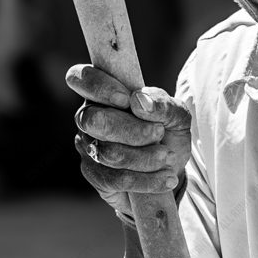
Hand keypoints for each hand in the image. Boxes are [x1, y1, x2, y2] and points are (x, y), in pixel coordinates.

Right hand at [65, 64, 191, 217]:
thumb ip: (163, 104)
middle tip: (159, 133)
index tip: (126, 99)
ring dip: (144, 157)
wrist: (171, 170)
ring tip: (167, 157)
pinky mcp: (94, 175)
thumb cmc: (168, 134)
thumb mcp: (177, 116)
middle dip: (131, 129)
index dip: (99, 87)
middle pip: (93, 120)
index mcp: (104, 93)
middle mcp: (88, 117)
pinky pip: (114, 179)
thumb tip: (139, 101)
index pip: (80, 77)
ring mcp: (88, 147)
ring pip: (107, 152)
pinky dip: (146, 179)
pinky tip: (165, 179)